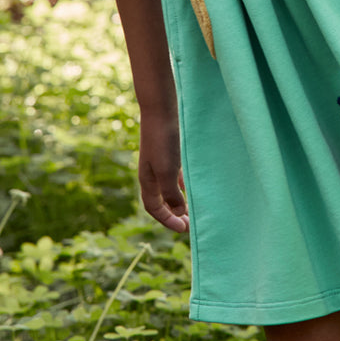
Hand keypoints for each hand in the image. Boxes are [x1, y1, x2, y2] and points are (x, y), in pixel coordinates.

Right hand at [138, 112, 188, 232]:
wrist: (161, 110)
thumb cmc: (163, 141)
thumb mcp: (167, 171)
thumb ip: (171, 193)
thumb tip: (179, 212)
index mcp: (147, 181)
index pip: (154, 208)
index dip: (167, 220)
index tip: (183, 229)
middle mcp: (151, 174)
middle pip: (160, 201)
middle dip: (173, 214)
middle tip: (189, 224)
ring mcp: (159, 163)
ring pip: (168, 189)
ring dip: (179, 201)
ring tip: (192, 209)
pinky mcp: (169, 152)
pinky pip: (175, 175)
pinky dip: (182, 184)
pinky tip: (191, 185)